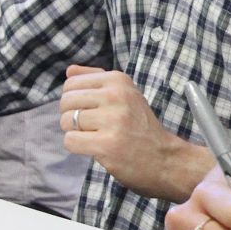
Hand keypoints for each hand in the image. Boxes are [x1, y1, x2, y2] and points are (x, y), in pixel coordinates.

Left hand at [59, 65, 209, 201]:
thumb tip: (69, 71)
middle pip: (66, 101)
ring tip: (94, 136)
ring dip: (74, 132)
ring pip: (66, 120)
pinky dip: (77, 146)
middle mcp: (116, 96)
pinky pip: (70, 140)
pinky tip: (94, 147)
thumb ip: (96, 79)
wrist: (164, 158)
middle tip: (90, 126)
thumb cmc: (141, 126)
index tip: (89, 110)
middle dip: (71, 116)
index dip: (73, 100)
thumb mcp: (125, 94)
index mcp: (118, 80)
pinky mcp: (107, 144)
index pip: (71, 84)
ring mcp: (112, 120)